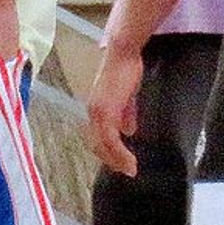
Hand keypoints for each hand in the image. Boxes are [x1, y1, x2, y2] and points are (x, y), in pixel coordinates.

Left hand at [86, 40, 142, 177]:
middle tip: (126, 170)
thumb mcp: (126, 96)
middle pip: (97, 145)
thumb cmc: (125, 70)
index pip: (97, 137)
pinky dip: (120, 153)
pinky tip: (130, 160)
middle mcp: (92, 113)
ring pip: (103, 145)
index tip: (121, 162)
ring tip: (130, 169)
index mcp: (95, 109)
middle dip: (112, 161)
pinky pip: (111, 140)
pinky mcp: (107, 111)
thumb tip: (129, 130)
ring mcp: (98, 112)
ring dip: (117, 160)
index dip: (108, 152)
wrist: (123, 54)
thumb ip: (126, 114)